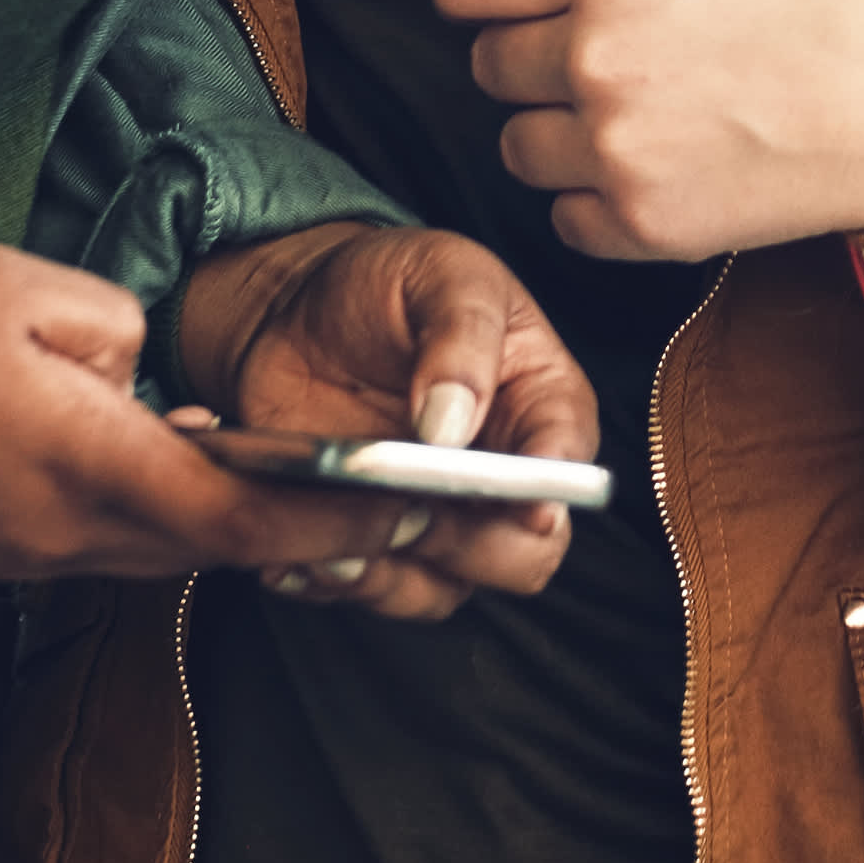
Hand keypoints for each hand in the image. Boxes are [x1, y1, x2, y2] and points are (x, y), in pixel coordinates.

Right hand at [0, 243, 457, 590]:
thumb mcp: (12, 289)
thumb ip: (111, 326)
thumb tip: (144, 371)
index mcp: (91, 469)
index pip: (245, 517)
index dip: (336, 516)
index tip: (409, 503)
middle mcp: (70, 537)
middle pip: (216, 547)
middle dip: (310, 527)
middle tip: (396, 503)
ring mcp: (25, 557)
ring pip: (159, 547)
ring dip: (234, 523)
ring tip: (311, 487)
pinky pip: (98, 542)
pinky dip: (157, 514)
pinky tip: (172, 467)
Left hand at [186, 224, 593, 620]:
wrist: (300, 310)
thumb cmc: (391, 284)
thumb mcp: (441, 275)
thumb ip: (461, 335)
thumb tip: (454, 420)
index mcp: (541, 404)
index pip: (568, 463)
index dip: (553, 490)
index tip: (524, 502)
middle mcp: (502, 476)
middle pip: (524, 553)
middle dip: (471, 543)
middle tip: (412, 505)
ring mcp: (439, 516)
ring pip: (446, 587)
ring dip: (392, 573)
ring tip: (336, 538)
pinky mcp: (375, 538)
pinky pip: (370, 588)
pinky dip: (334, 579)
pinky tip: (295, 551)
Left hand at [439, 0, 863, 263]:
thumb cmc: (840, 7)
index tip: (501, 3)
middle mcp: (596, 55)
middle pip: (489, 67)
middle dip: (534, 62)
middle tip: (606, 62)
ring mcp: (614, 147)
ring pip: (517, 148)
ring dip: (559, 136)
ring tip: (641, 120)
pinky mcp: (642, 225)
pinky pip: (565, 218)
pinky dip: (596, 203)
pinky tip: (659, 171)